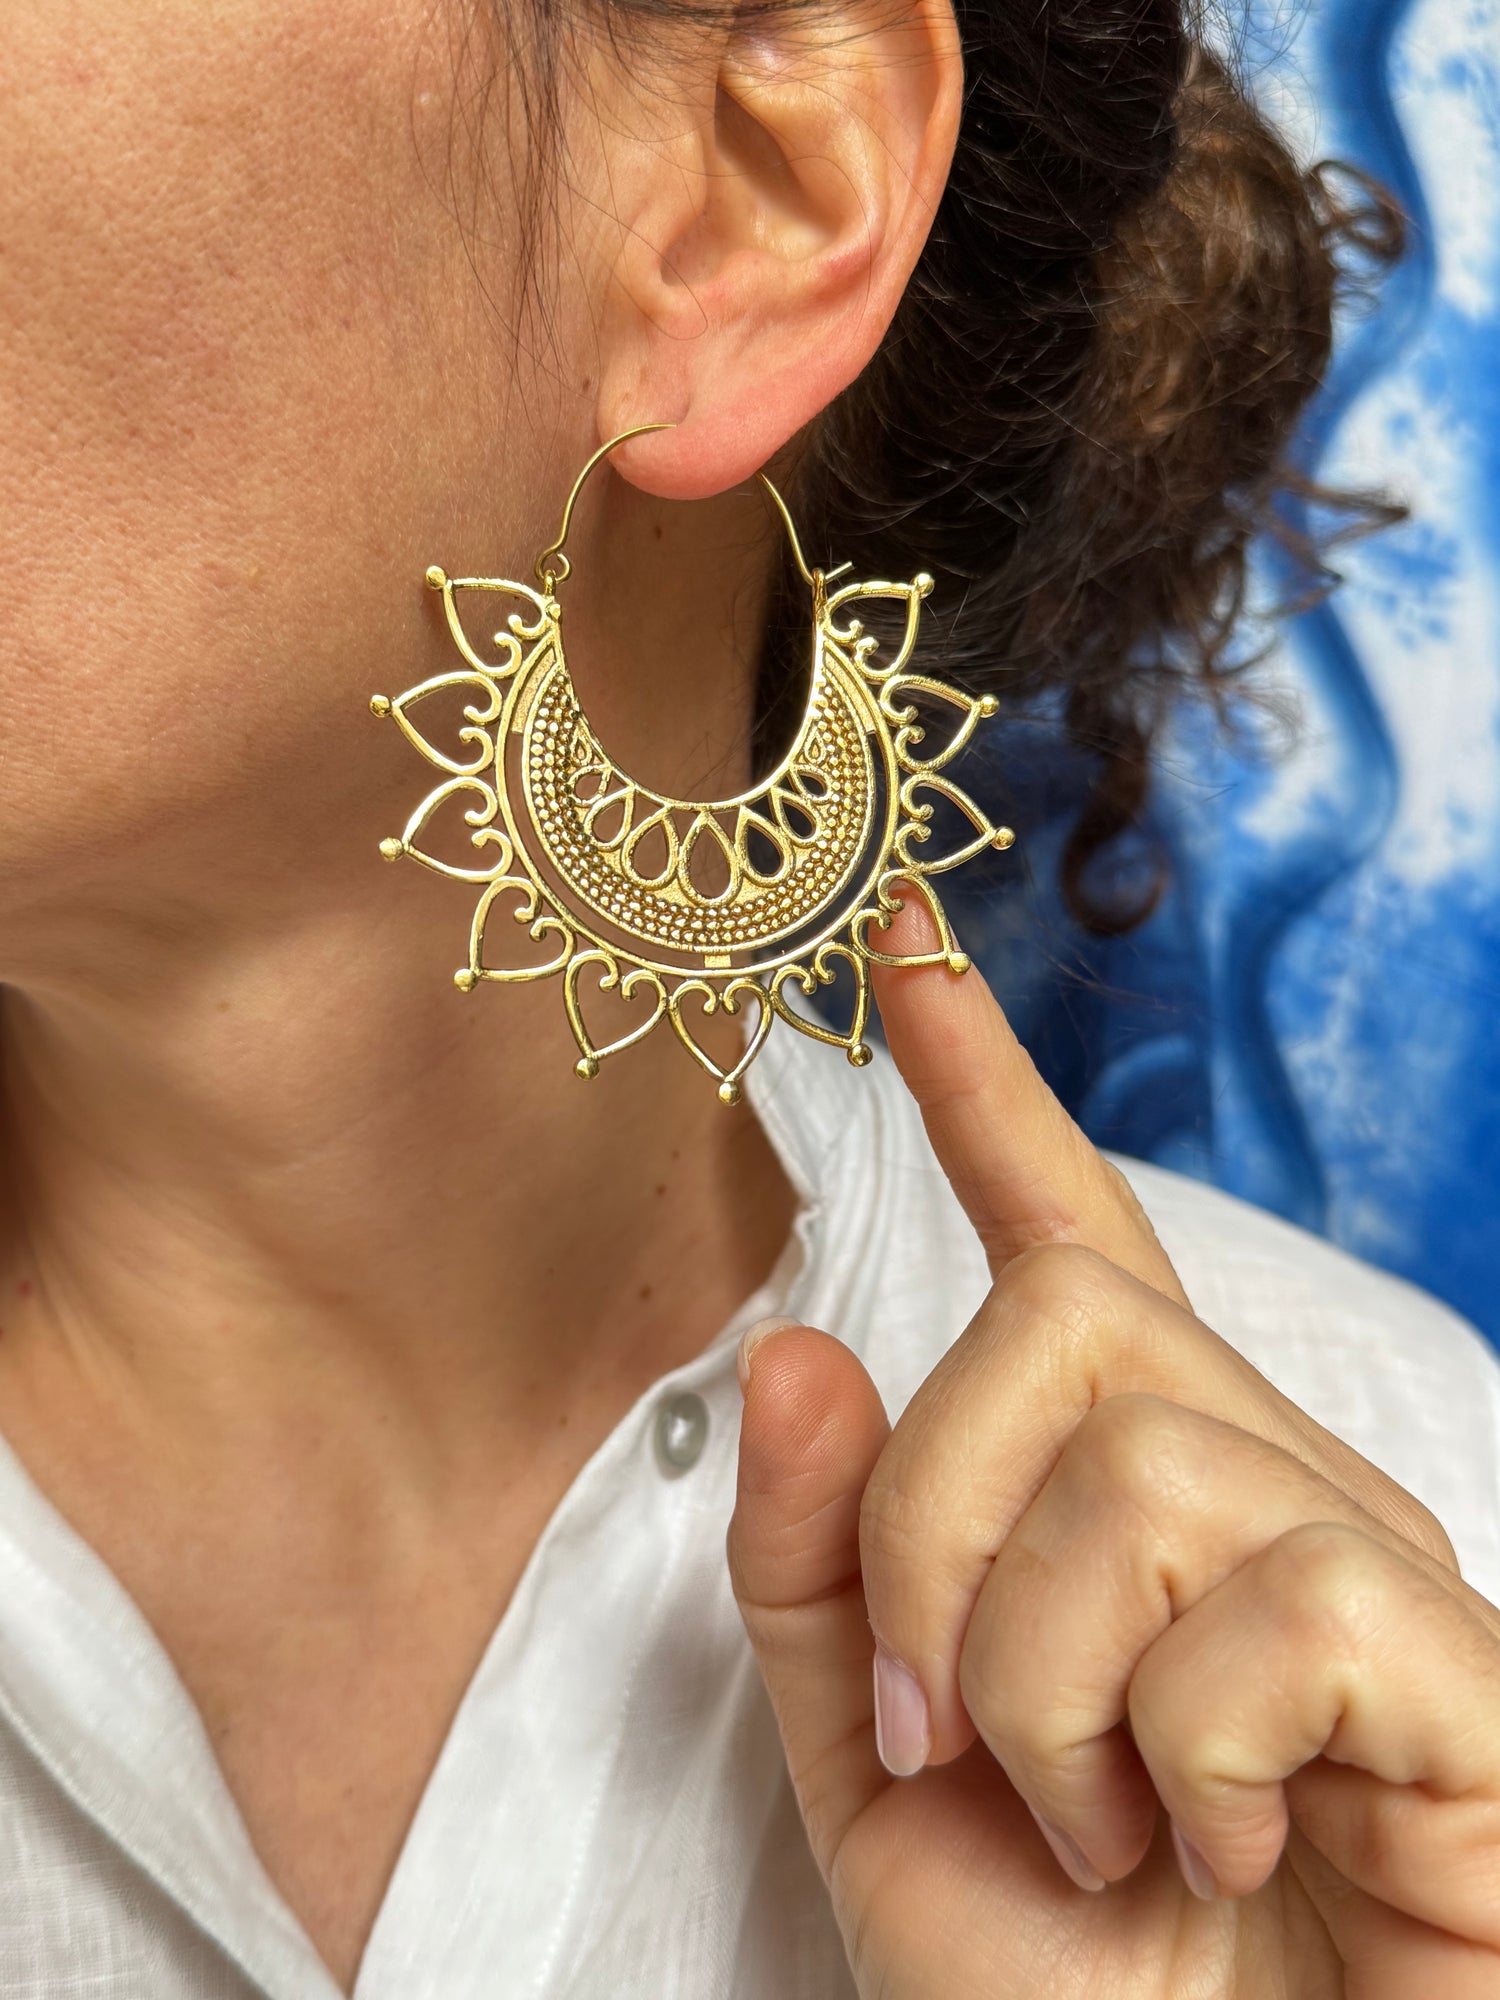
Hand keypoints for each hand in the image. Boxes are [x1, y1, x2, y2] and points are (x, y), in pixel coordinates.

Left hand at [726, 891, 1499, 1998]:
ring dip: (1048, 1691)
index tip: (904, 939)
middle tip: (962, 1739)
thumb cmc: (1069, 1983)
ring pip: (1137, 1468)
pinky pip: (1273, 1606)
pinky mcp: (1456, 1673)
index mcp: (1131, 1480)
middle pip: (1054, 1327)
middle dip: (937, 1537)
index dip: (982, 1079)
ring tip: (1099, 1827)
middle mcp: (1263, 1473)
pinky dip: (1178, 1761)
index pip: (1064, 1226)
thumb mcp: (884, 1775)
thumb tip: (795, 1346)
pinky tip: (1218, 1848)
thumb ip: (819, 1570)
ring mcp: (1368, 1561)